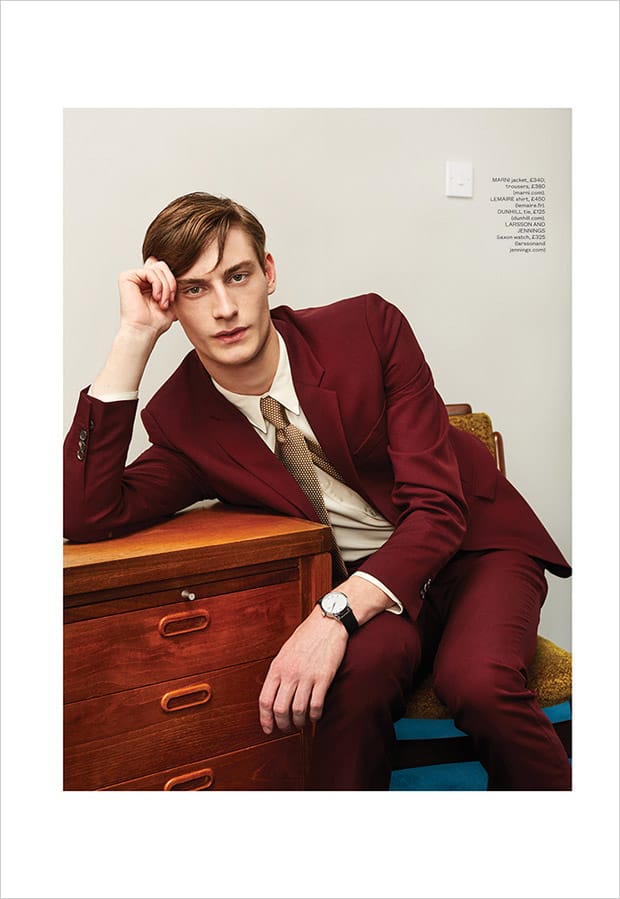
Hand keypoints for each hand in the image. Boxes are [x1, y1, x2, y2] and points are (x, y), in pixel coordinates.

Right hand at [117, 256, 176, 336]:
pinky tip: (155, 297)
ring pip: (158, 268)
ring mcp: (133, 277)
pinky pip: (150, 272)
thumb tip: (180, 272)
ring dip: (165, 287)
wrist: (144, 331)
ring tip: (162, 303)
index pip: (163, 268)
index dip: (171, 280)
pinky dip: (158, 285)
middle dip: (170, 283)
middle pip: (161, 265)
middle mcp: (139, 278)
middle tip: (169, 300)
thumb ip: (172, 285)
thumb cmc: (155, 322)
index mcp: (148, 282)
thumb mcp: (171, 300)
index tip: (172, 298)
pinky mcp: (126, 277)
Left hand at [258, 606, 347, 733]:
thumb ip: (279, 672)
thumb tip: (274, 693)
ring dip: (299, 723)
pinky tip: (315, 716)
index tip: (268, 729)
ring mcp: (307, 676)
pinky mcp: (324, 677)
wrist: (327, 622)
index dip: (265, 719)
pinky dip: (314, 716)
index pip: (265, 700)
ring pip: (298, 711)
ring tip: (301, 724)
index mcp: (277, 667)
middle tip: (287, 728)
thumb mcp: (285, 652)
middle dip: (283, 725)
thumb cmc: (306, 636)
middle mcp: (290, 673)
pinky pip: (316, 705)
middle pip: (280, 710)